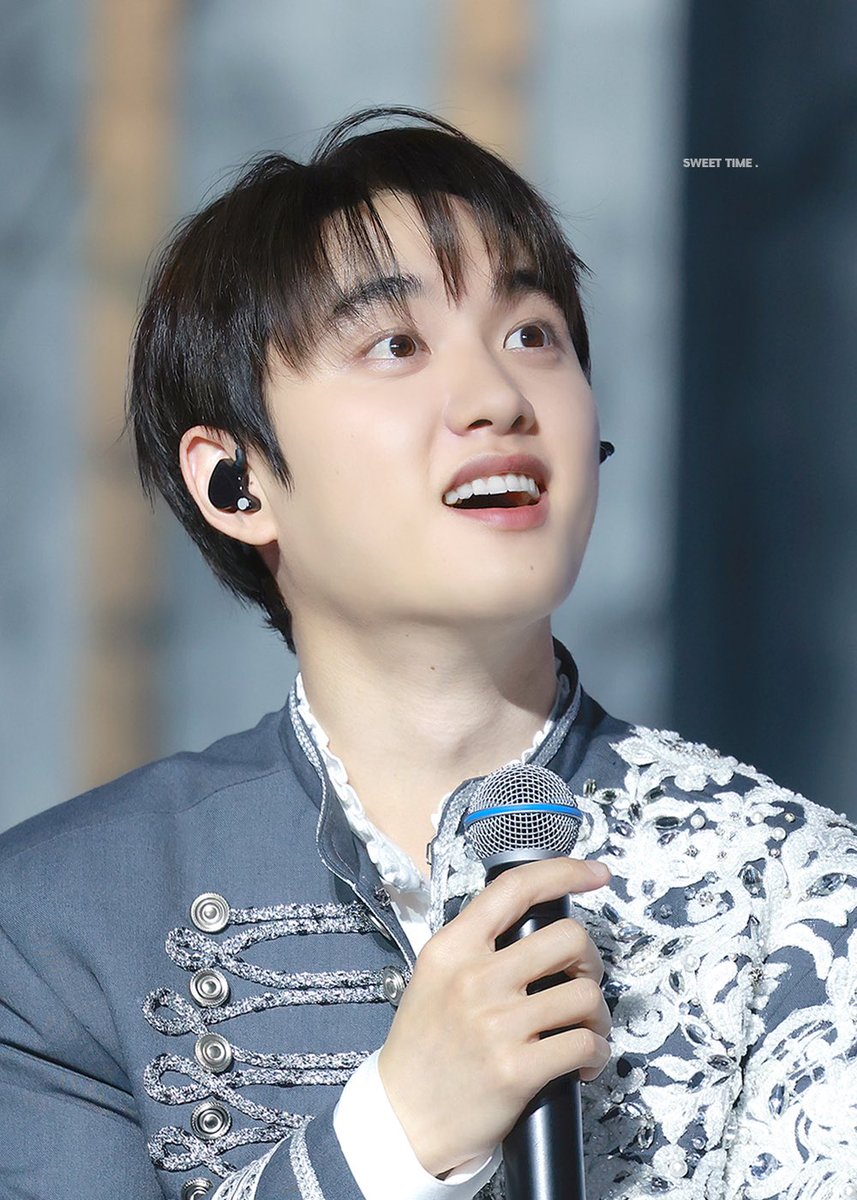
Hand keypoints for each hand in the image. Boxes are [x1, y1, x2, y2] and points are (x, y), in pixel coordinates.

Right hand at [378, 857, 611, 1176]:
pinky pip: (585, 1044)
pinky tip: (583, 1061)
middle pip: (568, 938)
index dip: (565, 872)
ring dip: (597, 1014)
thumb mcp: (435, 976)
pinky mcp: (517, 1069)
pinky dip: (596, 1052)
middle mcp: (475, 978)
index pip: (516, 888)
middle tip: (581, 981)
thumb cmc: (426, 1044)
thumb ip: (478, 947)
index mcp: (453, 946)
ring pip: (585, 994)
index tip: (596, 874)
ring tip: (584, 1029)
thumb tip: (537, 927)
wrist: (404, 1118)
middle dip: (590, 959)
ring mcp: (497, 1024)